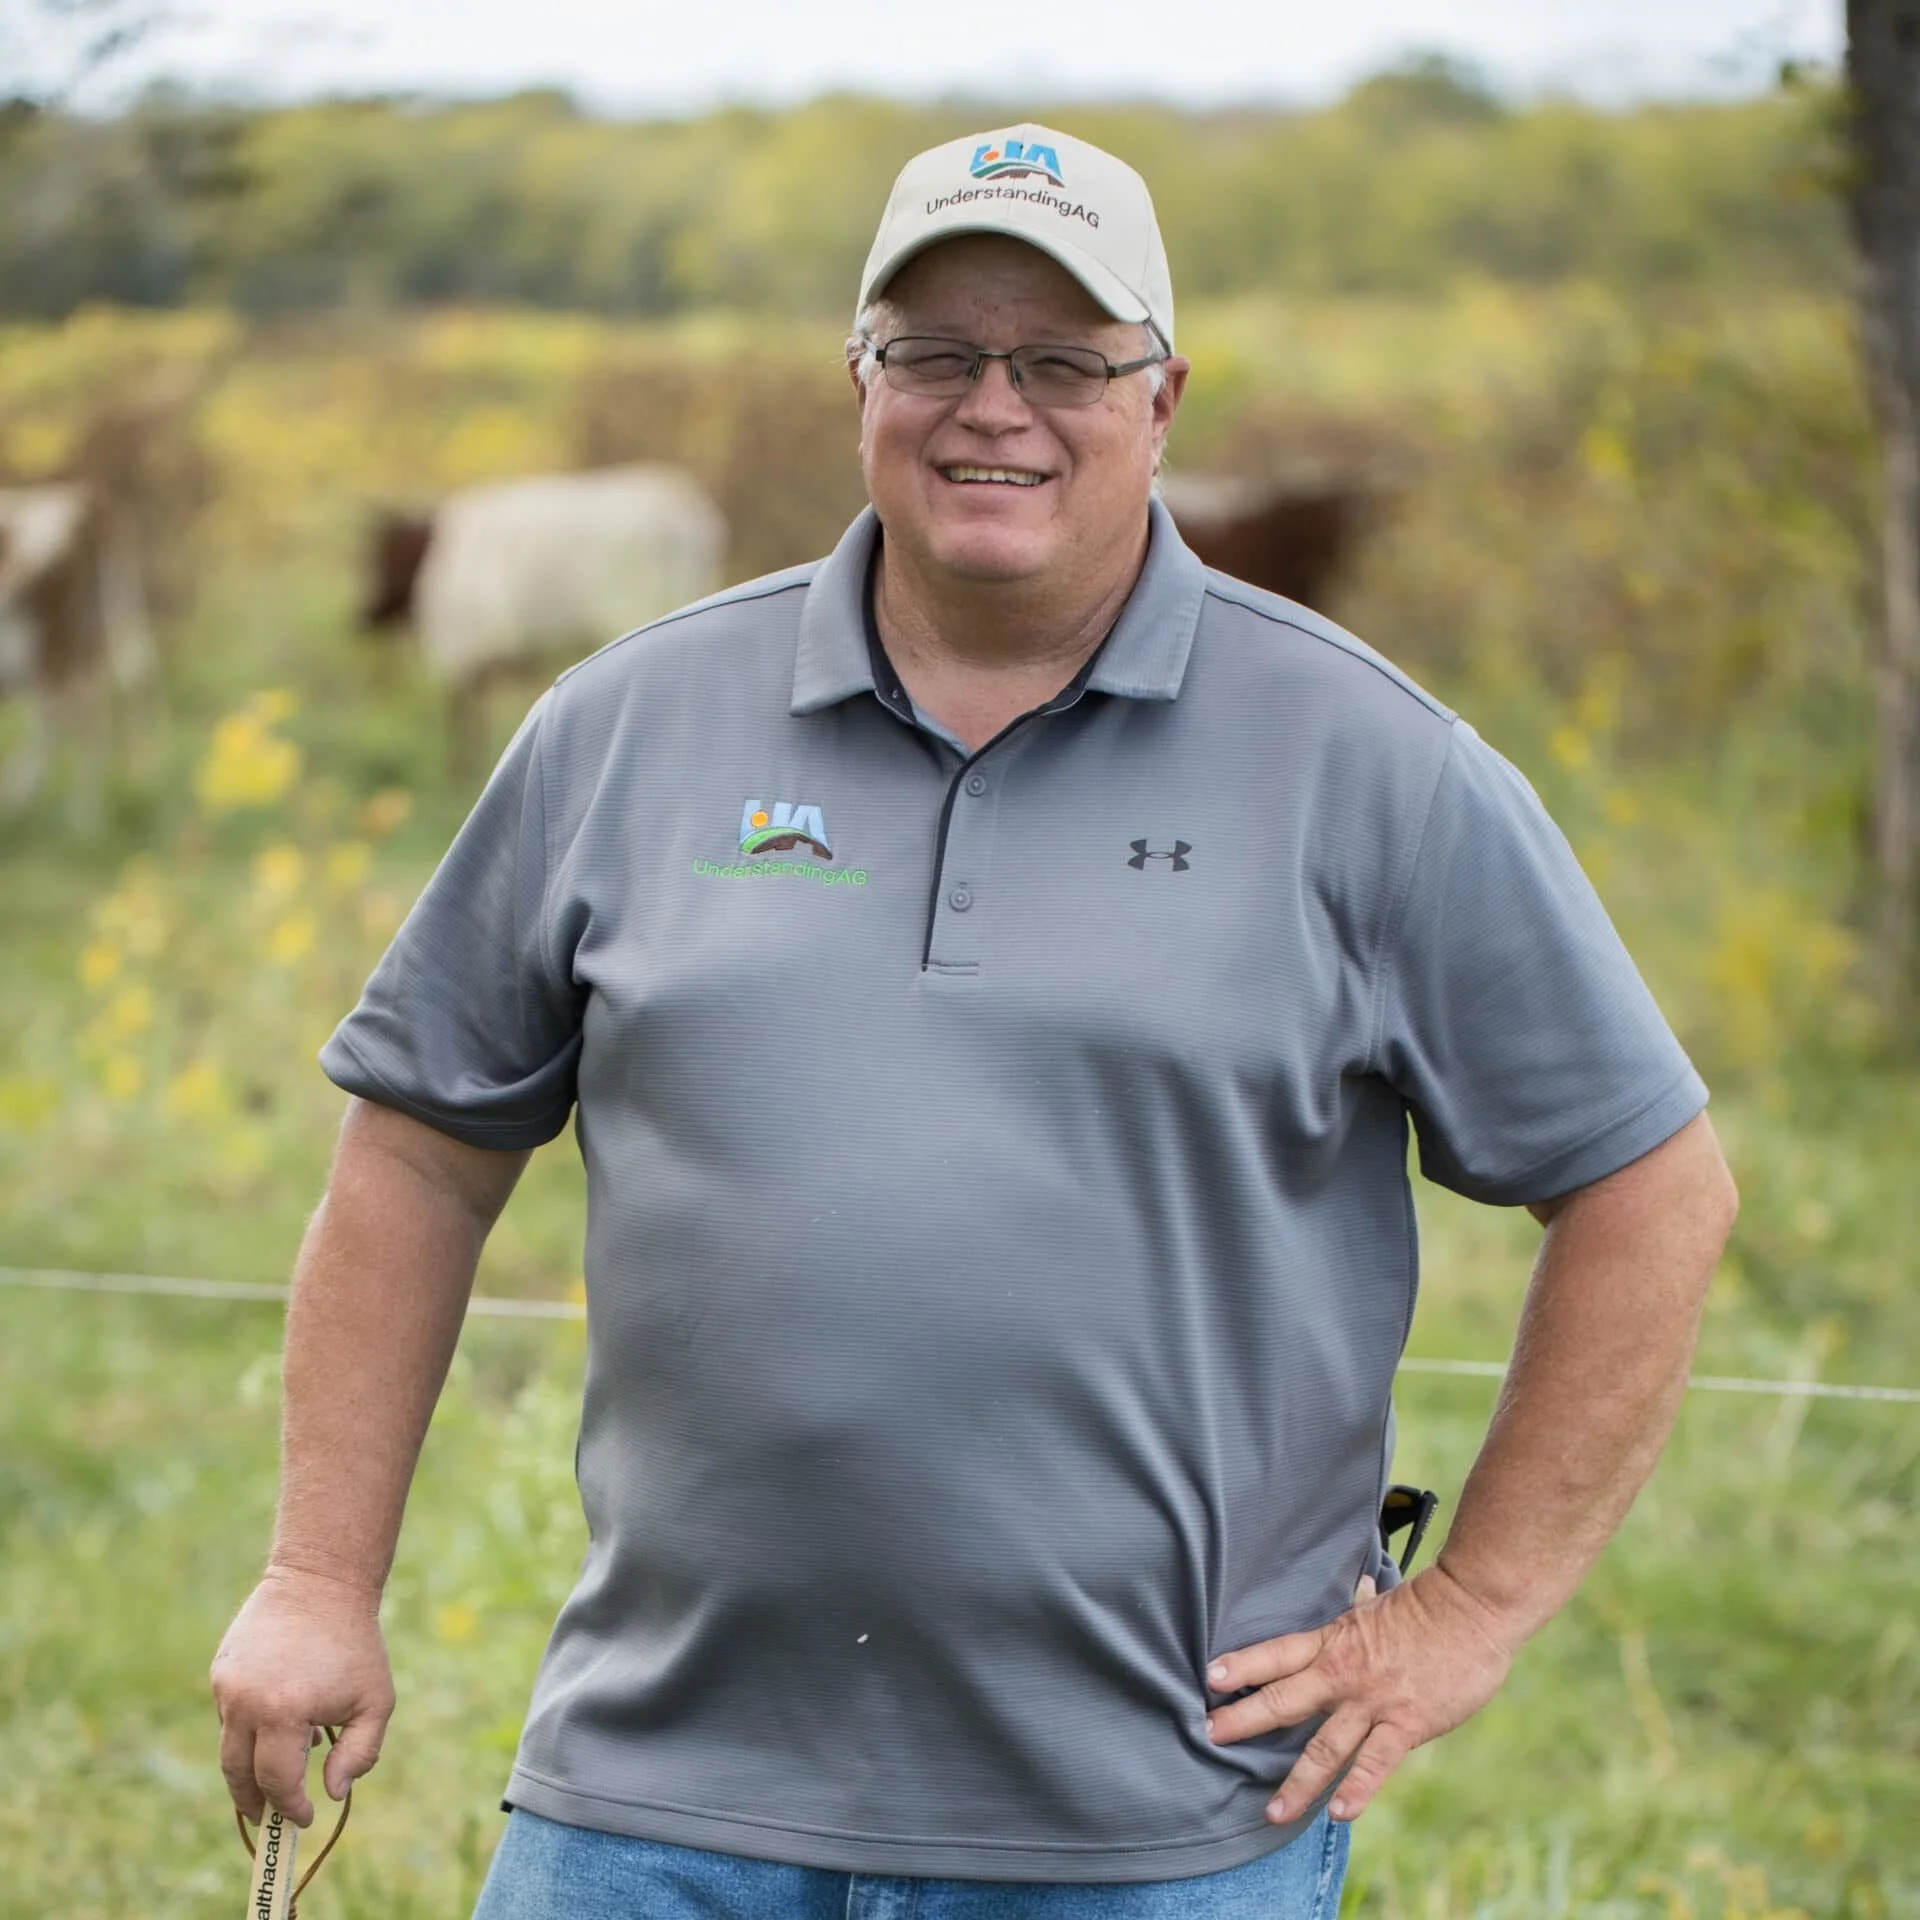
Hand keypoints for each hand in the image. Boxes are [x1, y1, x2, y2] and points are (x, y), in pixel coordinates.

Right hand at [210, 1565, 394, 1827]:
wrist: (321, 1581)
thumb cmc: (355, 1644)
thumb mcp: (375, 1701)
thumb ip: (358, 1754)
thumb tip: (330, 1794)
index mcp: (283, 1714)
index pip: (276, 1782)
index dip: (290, 1807)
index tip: (304, 1818)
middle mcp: (244, 1703)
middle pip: (238, 1774)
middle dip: (254, 1802)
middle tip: (270, 1817)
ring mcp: (227, 1686)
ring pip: (230, 1746)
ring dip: (248, 1767)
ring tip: (273, 1774)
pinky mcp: (220, 1670)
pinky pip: (229, 1715)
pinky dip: (247, 1730)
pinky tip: (275, 1723)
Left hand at [1204, 1563, 1519, 1824]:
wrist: (1471, 1608)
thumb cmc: (1427, 1607)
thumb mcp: (1372, 1610)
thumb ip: (1349, 1629)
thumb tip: (1338, 1620)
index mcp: (1334, 1642)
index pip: (1277, 1653)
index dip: (1243, 1665)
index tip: (1210, 1679)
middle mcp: (1344, 1673)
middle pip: (1284, 1699)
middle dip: (1245, 1720)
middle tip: (1209, 1736)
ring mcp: (1373, 1702)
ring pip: (1325, 1746)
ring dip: (1297, 1781)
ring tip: (1272, 1812)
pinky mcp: (1407, 1724)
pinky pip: (1376, 1763)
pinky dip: (1357, 1790)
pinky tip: (1338, 1815)